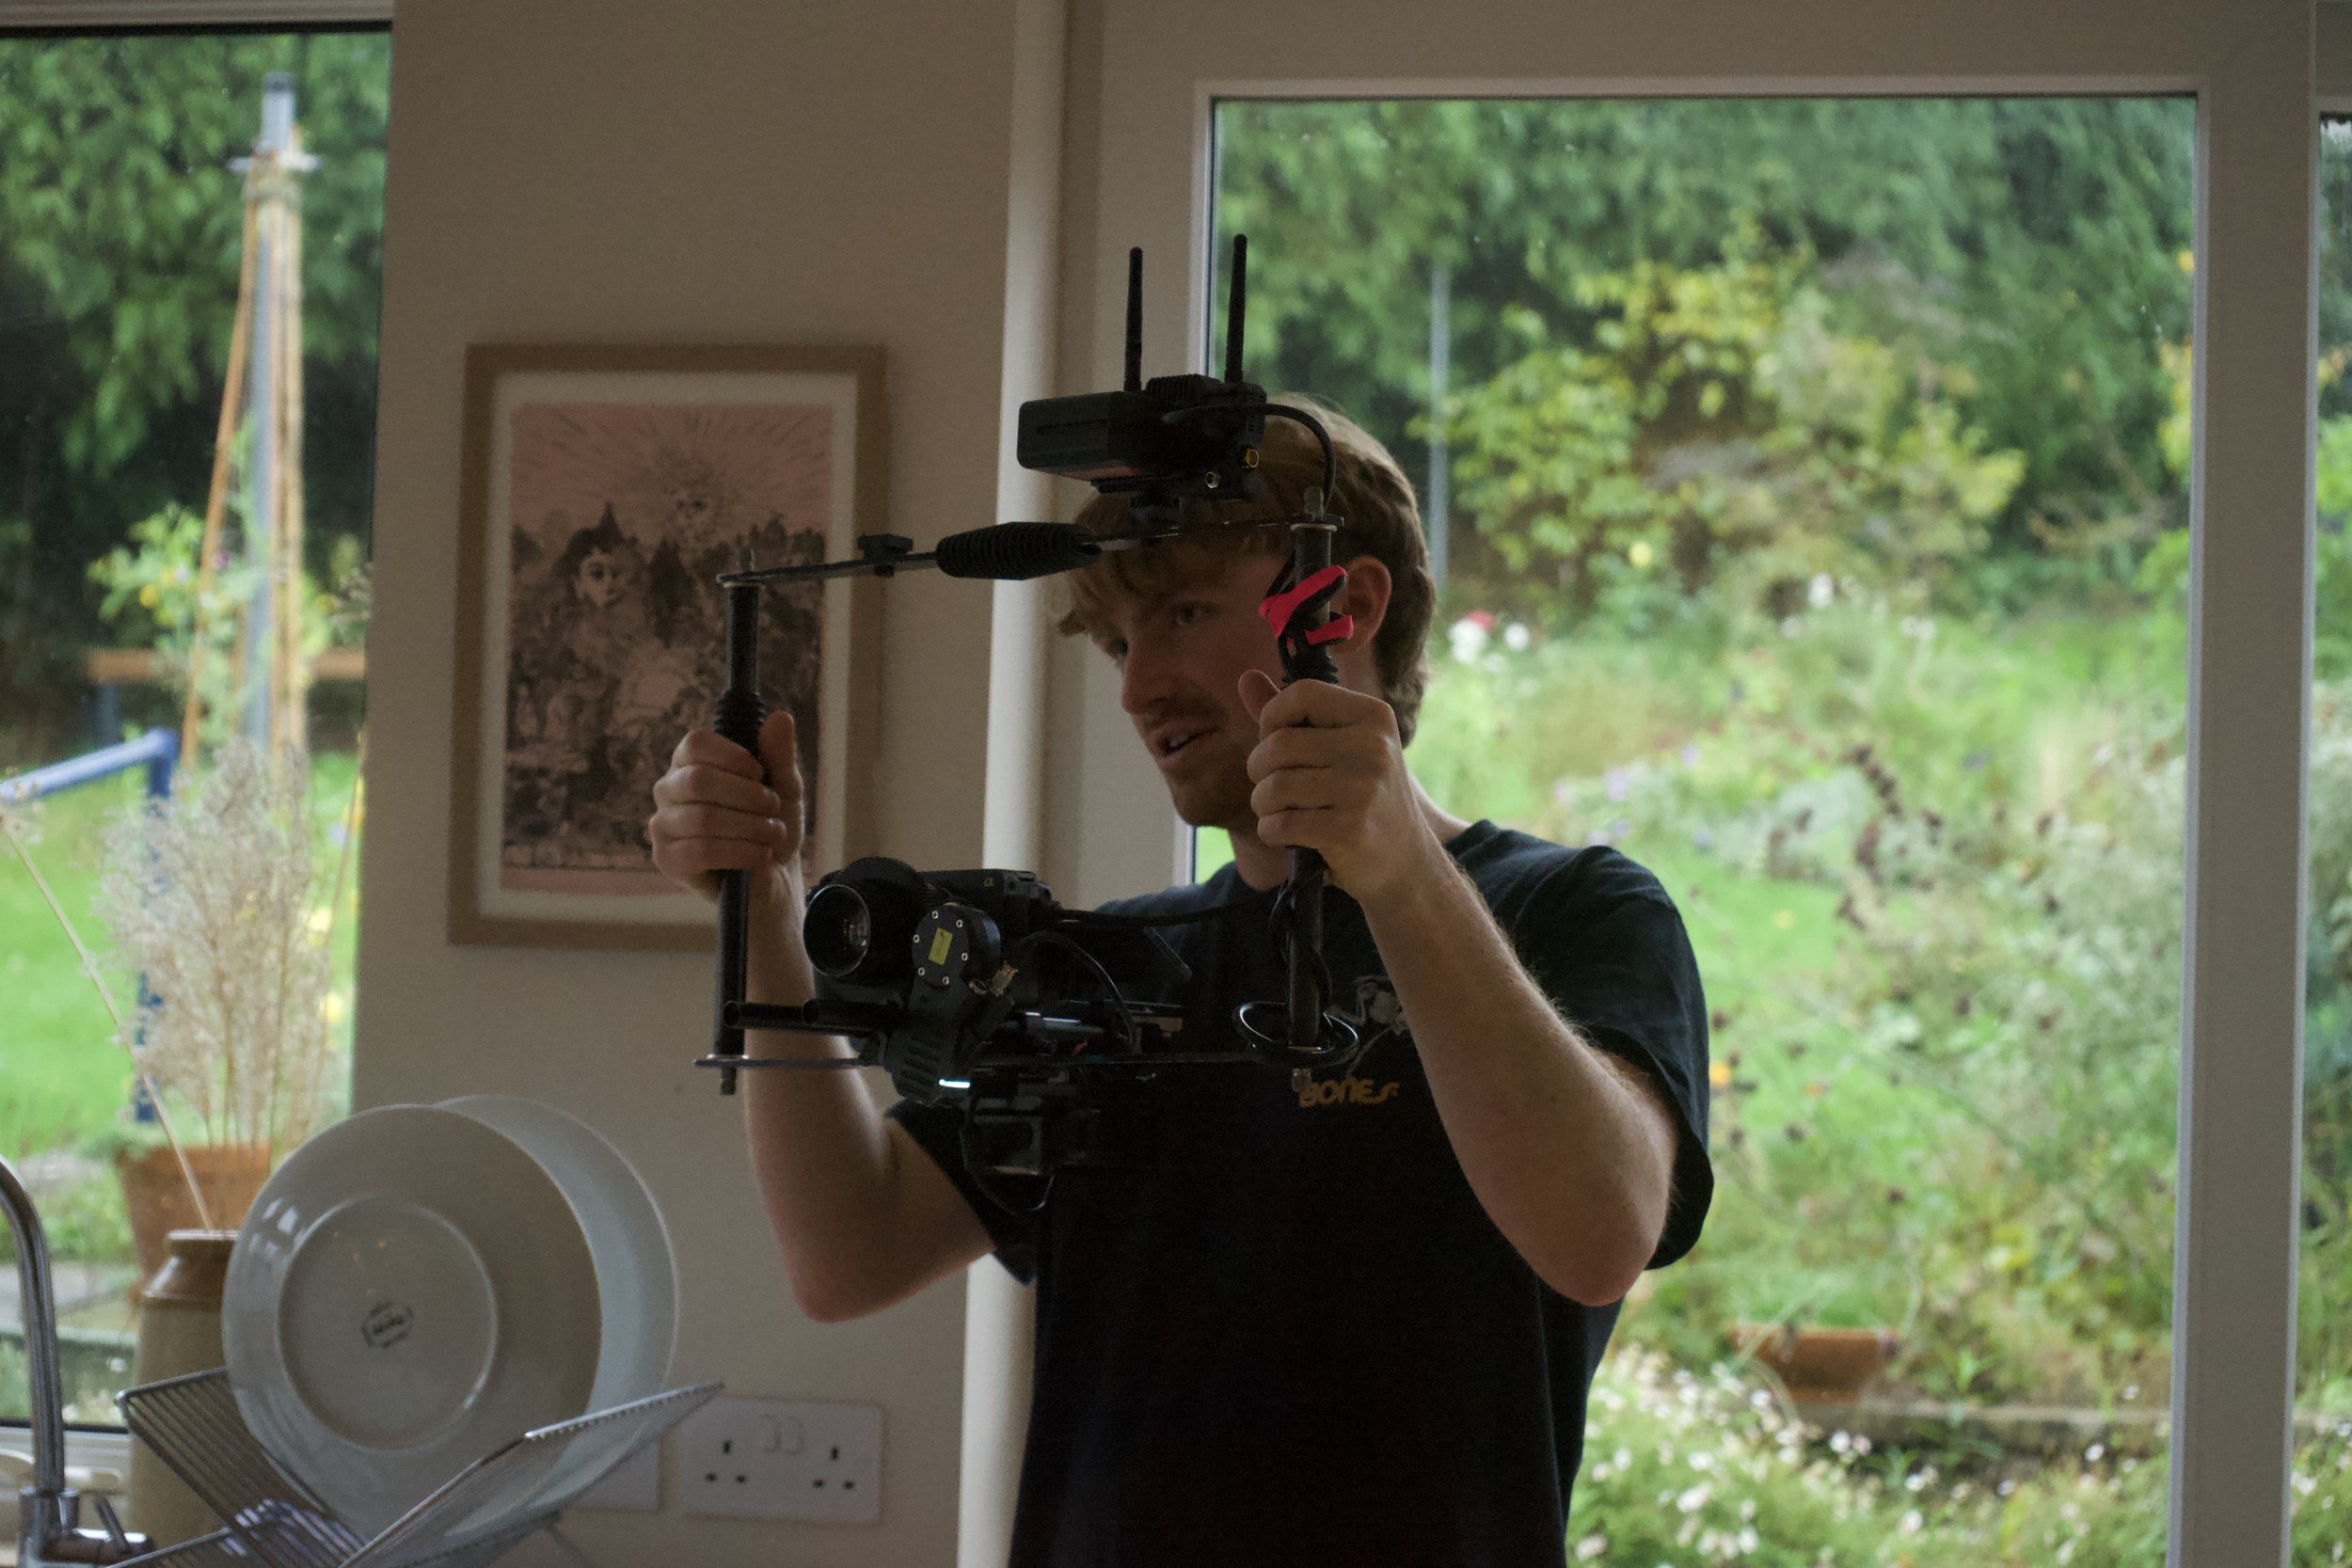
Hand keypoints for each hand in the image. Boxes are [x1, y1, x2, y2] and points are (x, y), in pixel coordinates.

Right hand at [647, 710, 804, 908]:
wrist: (773, 876)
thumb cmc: (771, 823)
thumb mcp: (785, 788)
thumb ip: (779, 755)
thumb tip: (780, 717)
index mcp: (691, 762)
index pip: (695, 744)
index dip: (731, 756)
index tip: (760, 772)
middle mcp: (669, 789)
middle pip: (698, 780)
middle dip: (747, 796)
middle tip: (773, 808)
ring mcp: (663, 824)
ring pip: (703, 818)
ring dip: (750, 827)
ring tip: (773, 834)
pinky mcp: (667, 859)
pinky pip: (700, 850)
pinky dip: (740, 852)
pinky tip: (759, 856)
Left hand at [1239, 670, 1440, 905]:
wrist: (1406, 864)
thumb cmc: (1363, 799)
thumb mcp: (1341, 749)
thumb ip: (1292, 716)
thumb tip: (1245, 677)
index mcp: (1373, 716)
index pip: (1302, 693)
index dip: (1273, 717)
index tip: (1275, 743)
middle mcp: (1373, 747)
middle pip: (1278, 744)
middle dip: (1259, 769)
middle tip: (1272, 787)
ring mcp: (1363, 789)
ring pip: (1274, 786)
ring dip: (1263, 804)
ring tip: (1278, 811)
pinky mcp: (1349, 830)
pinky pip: (1279, 824)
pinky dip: (1271, 832)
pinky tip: (1287, 835)